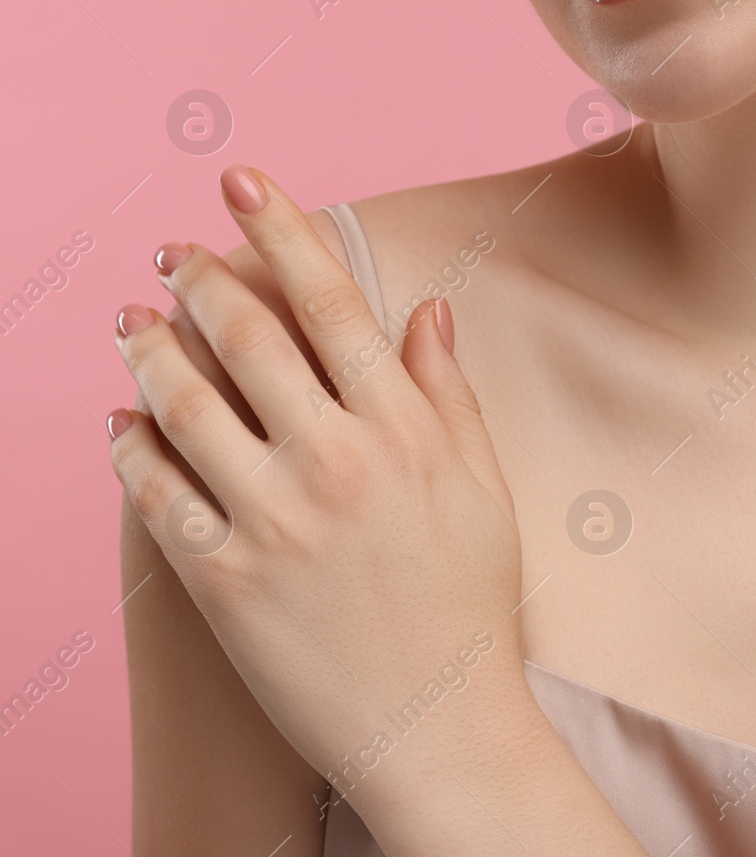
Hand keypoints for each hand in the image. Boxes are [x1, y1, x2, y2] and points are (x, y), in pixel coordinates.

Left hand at [107, 166, 529, 806]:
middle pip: (249, 336)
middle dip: (202, 276)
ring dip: (148, 347)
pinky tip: (119, 421)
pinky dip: (129, 445)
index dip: (282, 230)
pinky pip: (156, 492)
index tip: (244, 181)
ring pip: (186, 402)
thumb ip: (449, 395)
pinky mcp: (224, 580)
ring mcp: (274, 519)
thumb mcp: (483, 490)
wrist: (439, 726)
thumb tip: (425, 310)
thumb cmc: (471, 607)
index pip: (331, 303)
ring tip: (129, 319)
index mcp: (404, 431)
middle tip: (173, 250)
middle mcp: (336, 461)